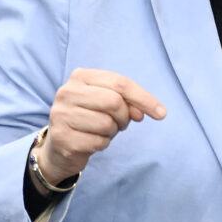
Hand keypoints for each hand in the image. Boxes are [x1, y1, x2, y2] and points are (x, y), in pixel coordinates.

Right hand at [36, 69, 166, 186]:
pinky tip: (92, 142)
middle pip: (114, 102)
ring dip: (112, 132)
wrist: (60, 145)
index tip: (162, 114)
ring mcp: (61, 114)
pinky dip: (103, 144)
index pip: (120, 83)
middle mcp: (67, 92)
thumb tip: (141, 112)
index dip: (144, 98)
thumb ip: (128, 102)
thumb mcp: (110, 104)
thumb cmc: (90, 118)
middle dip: (125, 117)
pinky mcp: (61, 137)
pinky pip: (98, 142)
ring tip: (102, 131)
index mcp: (80, 76)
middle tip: (121, 124)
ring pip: (107, 124)